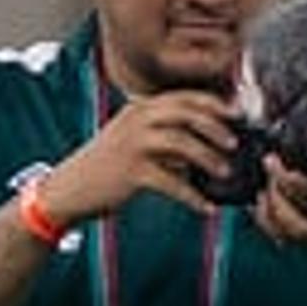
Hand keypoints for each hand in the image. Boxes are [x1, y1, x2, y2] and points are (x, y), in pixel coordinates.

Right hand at [45, 88, 252, 220]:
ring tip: (225, 173)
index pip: (184, 97)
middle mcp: (137, 120)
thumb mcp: (130, 138)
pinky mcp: (132, 172)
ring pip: (182, 144)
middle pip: (186, 113)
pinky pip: (172, 182)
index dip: (214, 103)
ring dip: (209, 158)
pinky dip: (192, 196)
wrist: (69, 188)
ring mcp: (133, 145)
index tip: (237, 113)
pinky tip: (206, 208)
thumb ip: (161, 133)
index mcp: (140, 108)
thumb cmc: (106, 166)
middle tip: (235, 143)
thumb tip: (203, 140)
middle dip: (216, 126)